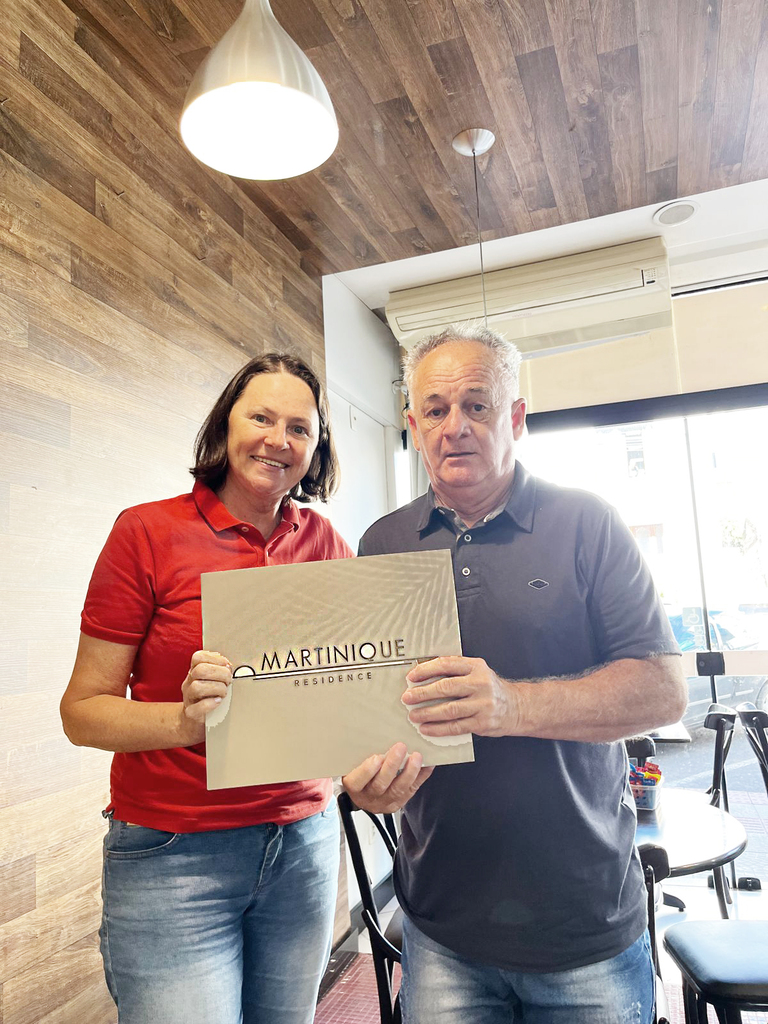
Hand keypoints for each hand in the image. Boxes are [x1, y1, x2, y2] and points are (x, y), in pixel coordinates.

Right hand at [180, 651, 232, 738]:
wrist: (192, 723)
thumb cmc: (207, 698)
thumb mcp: (212, 681)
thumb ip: (220, 671)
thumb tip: (229, 667)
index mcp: (194, 672)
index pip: (198, 657)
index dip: (215, 659)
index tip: (227, 665)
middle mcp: (189, 683)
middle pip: (200, 670)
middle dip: (220, 673)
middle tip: (229, 681)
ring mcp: (188, 698)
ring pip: (197, 687)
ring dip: (216, 688)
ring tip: (224, 693)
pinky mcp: (191, 713)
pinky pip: (197, 707)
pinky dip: (210, 703)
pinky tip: (218, 702)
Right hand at [342, 742, 433, 813]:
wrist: (364, 793)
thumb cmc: (358, 773)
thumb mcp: (352, 764)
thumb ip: (359, 755)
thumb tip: (368, 734)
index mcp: (354, 786)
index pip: (357, 781)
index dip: (367, 771)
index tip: (376, 757)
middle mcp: (368, 797)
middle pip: (380, 784)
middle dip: (392, 765)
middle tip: (400, 748)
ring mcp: (384, 802)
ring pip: (397, 790)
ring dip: (409, 772)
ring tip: (416, 757)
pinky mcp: (398, 803)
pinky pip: (411, 790)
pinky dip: (420, 777)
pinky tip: (427, 766)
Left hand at [403, 657, 518, 737]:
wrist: (516, 707)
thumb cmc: (490, 688)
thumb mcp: (477, 671)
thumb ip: (455, 670)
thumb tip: (423, 673)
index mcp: (476, 667)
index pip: (446, 664)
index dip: (426, 670)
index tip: (411, 677)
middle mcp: (480, 684)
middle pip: (446, 687)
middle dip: (423, 693)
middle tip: (407, 698)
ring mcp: (482, 704)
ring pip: (449, 709)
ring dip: (428, 713)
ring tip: (414, 715)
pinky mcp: (482, 722)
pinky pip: (455, 726)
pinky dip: (438, 728)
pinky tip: (427, 728)